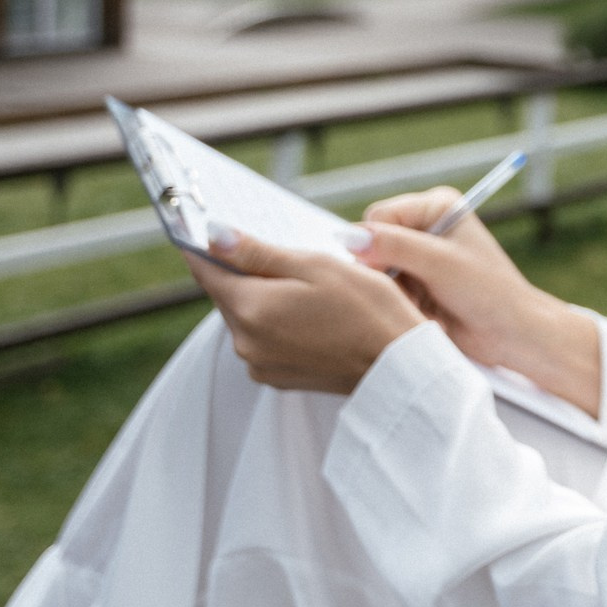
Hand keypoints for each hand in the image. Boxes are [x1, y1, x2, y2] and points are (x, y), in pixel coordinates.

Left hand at [186, 227, 423, 392]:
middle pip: (228, 294)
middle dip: (247, 272)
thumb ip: (259, 253)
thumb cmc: (368, 309)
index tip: (211, 229)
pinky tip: (312, 316)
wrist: (399, 366)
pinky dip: (277, 324)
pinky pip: (263, 341)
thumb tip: (214, 236)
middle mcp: (244, 342)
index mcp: (251, 308)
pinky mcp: (276, 378)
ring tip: (309, 289)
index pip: (207, 270)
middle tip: (287, 255)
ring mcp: (259, 364)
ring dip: (265, 299)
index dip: (207, 246)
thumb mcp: (317, 266)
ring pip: (247, 317)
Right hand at [354, 187, 602, 414]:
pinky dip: (397, 302)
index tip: (390, 269)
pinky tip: (420, 312)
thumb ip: (395, 246)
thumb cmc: (487, 291)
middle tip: (411, 289)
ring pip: (374, 270)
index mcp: (435, 206)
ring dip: (390, 289)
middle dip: (382, 269)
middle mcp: (425, 226)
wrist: (510, 333)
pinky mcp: (415, 283)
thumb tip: (350, 236)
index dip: (375, 243)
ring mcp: (418, 256)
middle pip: (372, 243)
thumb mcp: (440, 264)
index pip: (379, 216)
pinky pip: (385, 290)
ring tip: (420, 302)